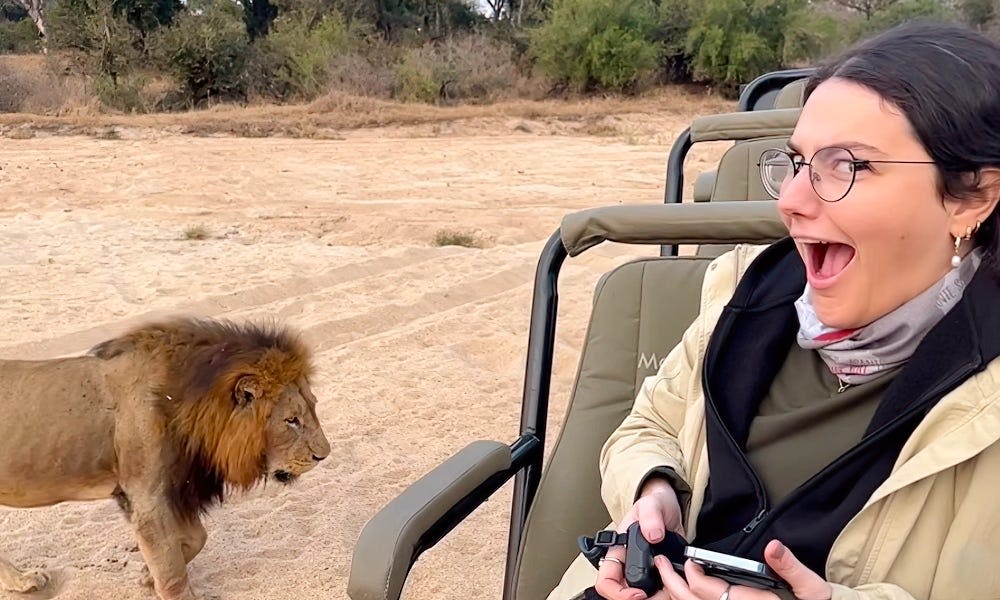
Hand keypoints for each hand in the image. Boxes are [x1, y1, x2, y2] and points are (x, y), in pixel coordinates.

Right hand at [593, 479, 685, 599]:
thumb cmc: (654, 506)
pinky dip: (670, 592)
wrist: (670, 508)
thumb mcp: (651, 505)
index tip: (638, 593)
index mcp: (618, 552)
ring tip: (673, 586)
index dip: (619, 593)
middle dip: (645, 598)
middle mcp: (627, 566)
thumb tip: (653, 535)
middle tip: (663, 593)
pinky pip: (660, 592)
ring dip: (660, 596)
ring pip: (645, 597)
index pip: (606, 581)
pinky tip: (679, 583)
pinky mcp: (659, 577)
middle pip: (625, 594)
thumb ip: (650, 517)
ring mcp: (643, 573)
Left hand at [652, 539, 831, 599]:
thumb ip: (791, 568)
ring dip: (678, 594)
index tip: (688, 561)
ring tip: (666, 577)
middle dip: (673, 584)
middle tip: (661, 565)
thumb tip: (773, 548)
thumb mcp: (812, 589)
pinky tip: (684, 592)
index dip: (692, 575)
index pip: (707, 591)